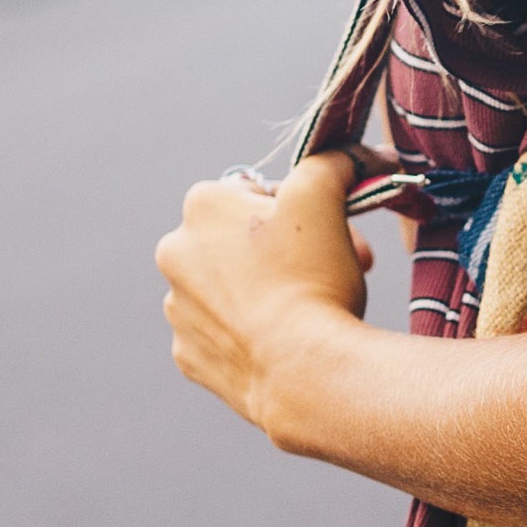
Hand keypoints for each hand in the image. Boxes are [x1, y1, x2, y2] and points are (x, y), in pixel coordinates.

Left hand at [157, 154, 380, 445]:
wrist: (303, 371)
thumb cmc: (312, 278)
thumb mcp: (326, 197)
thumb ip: (331, 162)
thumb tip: (351, 155)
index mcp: (202, 206)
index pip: (257, 193)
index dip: (301, 211)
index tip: (329, 234)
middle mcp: (175, 252)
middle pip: (242, 241)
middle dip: (284, 251)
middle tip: (328, 270)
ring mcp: (177, 308)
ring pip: (229, 288)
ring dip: (263, 291)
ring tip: (305, 311)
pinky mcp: (187, 354)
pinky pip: (221, 335)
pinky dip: (248, 335)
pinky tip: (282, 343)